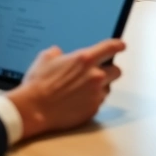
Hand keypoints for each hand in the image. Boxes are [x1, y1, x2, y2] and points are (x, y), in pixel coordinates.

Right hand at [6, 39, 124, 138]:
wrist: (34, 109)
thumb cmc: (38, 84)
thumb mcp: (45, 58)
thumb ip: (57, 52)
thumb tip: (59, 53)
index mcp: (85, 59)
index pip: (111, 47)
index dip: (118, 45)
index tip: (122, 46)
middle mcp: (95, 76)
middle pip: (116, 70)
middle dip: (110, 70)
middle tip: (99, 72)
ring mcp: (95, 94)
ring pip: (108, 88)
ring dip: (100, 87)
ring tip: (82, 89)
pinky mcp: (93, 109)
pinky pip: (99, 102)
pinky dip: (92, 100)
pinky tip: (78, 100)